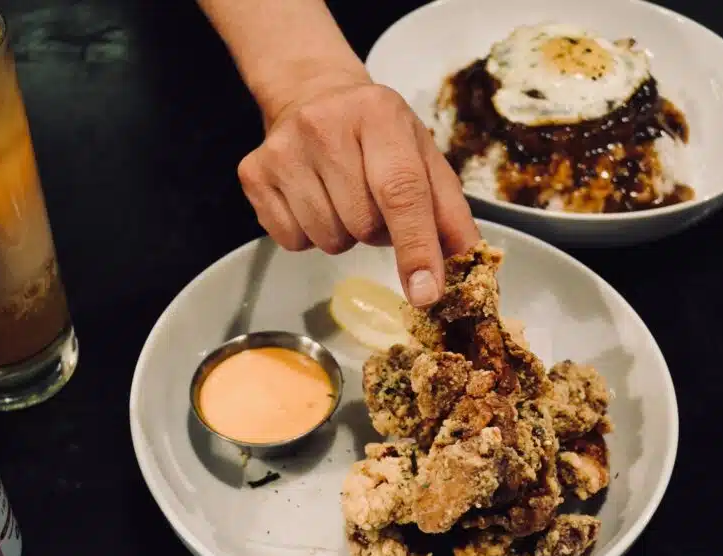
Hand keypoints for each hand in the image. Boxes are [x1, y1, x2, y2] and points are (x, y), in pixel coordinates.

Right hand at [237, 68, 479, 307]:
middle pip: (363, 226)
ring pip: (328, 240)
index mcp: (380, 115)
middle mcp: (325, 125)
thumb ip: (449, 213)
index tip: (427, 293)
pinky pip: (292, 241)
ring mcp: (283, 150)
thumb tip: (467, 266)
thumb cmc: (378, 135)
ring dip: (344, 235)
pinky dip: (309, 236)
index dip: (417, 248)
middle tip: (373, 202)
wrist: (310, 95)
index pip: (401, 192)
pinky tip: (313, 201)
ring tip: (343, 198)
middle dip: (378, 232)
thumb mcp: (423, 158)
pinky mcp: (254, 173)